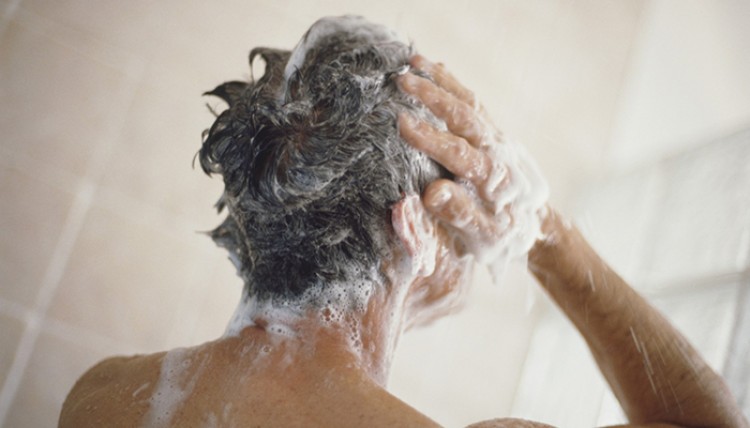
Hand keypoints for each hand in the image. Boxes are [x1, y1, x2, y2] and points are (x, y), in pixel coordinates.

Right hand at [396, 56, 547, 269]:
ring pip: (470, 103)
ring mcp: (497, 138)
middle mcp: (498, 152)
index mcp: (493, 179)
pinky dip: (454, 84)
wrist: (534, 227)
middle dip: (433, 96)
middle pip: (465, 117)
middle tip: (401, 81)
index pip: (458, 154)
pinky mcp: (495, 133)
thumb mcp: (481, 237)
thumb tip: (431, 193)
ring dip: (442, 81)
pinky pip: (474, 103)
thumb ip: (459, 214)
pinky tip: (434, 68)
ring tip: (413, 62)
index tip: (401, 123)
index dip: (430, 138)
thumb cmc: (502, 237)